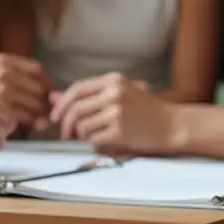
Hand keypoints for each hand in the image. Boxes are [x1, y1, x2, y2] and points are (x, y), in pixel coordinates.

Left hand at [49, 73, 177, 154]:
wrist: (171, 125)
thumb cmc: (144, 110)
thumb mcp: (118, 95)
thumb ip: (87, 96)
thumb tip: (52, 98)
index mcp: (114, 79)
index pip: (77, 89)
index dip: (62, 104)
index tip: (55, 117)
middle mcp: (114, 92)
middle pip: (75, 109)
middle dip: (67, 126)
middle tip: (67, 135)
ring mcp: (117, 111)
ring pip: (82, 127)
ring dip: (84, 135)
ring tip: (97, 135)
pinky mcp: (120, 130)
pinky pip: (93, 140)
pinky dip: (95, 144)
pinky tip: (106, 141)